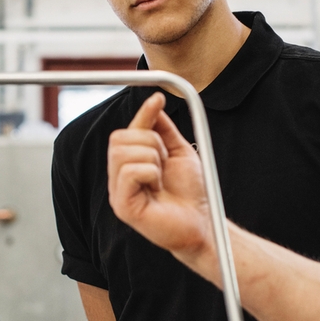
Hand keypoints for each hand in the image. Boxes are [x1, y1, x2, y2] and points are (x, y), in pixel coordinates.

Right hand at [107, 92, 214, 267]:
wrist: (201, 221)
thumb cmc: (191, 193)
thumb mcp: (179, 152)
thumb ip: (164, 129)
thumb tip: (154, 101)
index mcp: (129, 165)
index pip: (125, 131)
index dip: (142, 114)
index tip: (159, 99)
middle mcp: (119, 178)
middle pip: (118, 138)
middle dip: (150, 141)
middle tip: (165, 161)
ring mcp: (118, 192)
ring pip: (123, 153)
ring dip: (152, 159)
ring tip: (162, 177)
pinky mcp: (122, 206)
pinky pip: (129, 172)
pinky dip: (150, 173)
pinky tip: (157, 187)